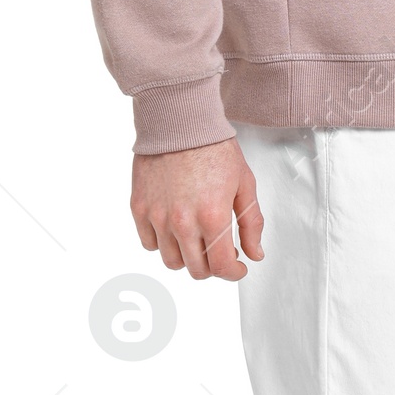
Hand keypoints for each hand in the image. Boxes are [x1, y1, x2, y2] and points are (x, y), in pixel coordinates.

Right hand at [131, 138, 263, 280]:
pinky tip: (174, 228)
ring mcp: (157, 216)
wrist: (180, 122)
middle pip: (195, 269)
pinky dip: (162, 242)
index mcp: (212, 217)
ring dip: (187, 257)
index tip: (237, 267)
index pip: (221, 267)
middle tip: (219, 251)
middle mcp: (182, 222)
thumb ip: (251, 224)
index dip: (233, 273)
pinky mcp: (139, 208)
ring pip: (171, 261)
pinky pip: (148, 242)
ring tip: (196, 239)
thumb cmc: (214, 148)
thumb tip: (255, 254)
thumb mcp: (245, 184)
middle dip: (212, 267)